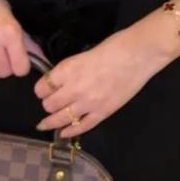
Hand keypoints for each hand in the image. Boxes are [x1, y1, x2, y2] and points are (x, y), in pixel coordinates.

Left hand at [33, 24, 174, 137]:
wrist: (139, 54)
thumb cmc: (114, 47)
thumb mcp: (83, 55)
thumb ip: (70, 70)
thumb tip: (60, 81)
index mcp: (67, 70)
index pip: (42, 87)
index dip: (41, 90)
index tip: (43, 91)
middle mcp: (74, 88)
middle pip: (49, 105)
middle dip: (48, 104)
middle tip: (51, 103)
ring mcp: (89, 103)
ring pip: (61, 118)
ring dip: (52, 121)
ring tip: (45, 124)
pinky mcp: (103, 112)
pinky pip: (82, 126)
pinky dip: (70, 131)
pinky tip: (63, 133)